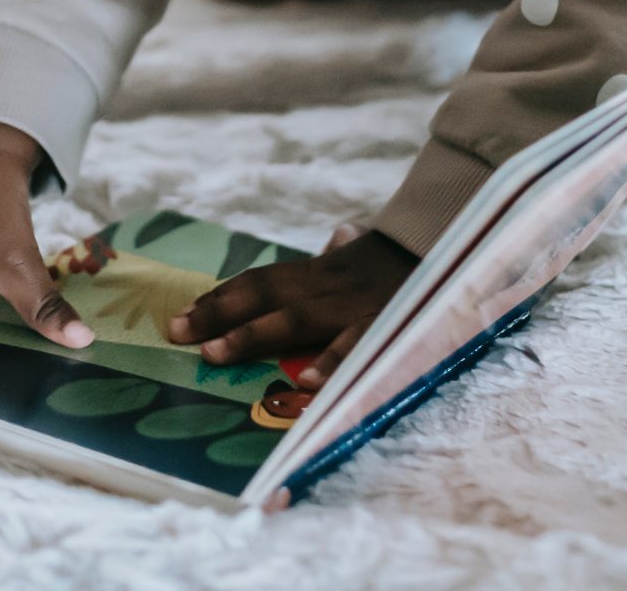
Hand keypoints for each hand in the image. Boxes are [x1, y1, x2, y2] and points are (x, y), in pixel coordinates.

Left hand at [169, 227, 416, 384]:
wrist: (448, 246)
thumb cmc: (395, 266)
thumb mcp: (356, 261)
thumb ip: (331, 262)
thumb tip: (327, 243)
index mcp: (318, 274)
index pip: (260, 283)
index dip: (220, 299)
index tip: (179, 317)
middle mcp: (328, 286)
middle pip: (265, 297)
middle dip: (220, 316)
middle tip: (179, 335)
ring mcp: (353, 305)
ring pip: (297, 318)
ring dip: (254, 335)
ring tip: (217, 353)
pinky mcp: (383, 324)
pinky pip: (353, 346)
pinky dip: (330, 362)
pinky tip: (306, 383)